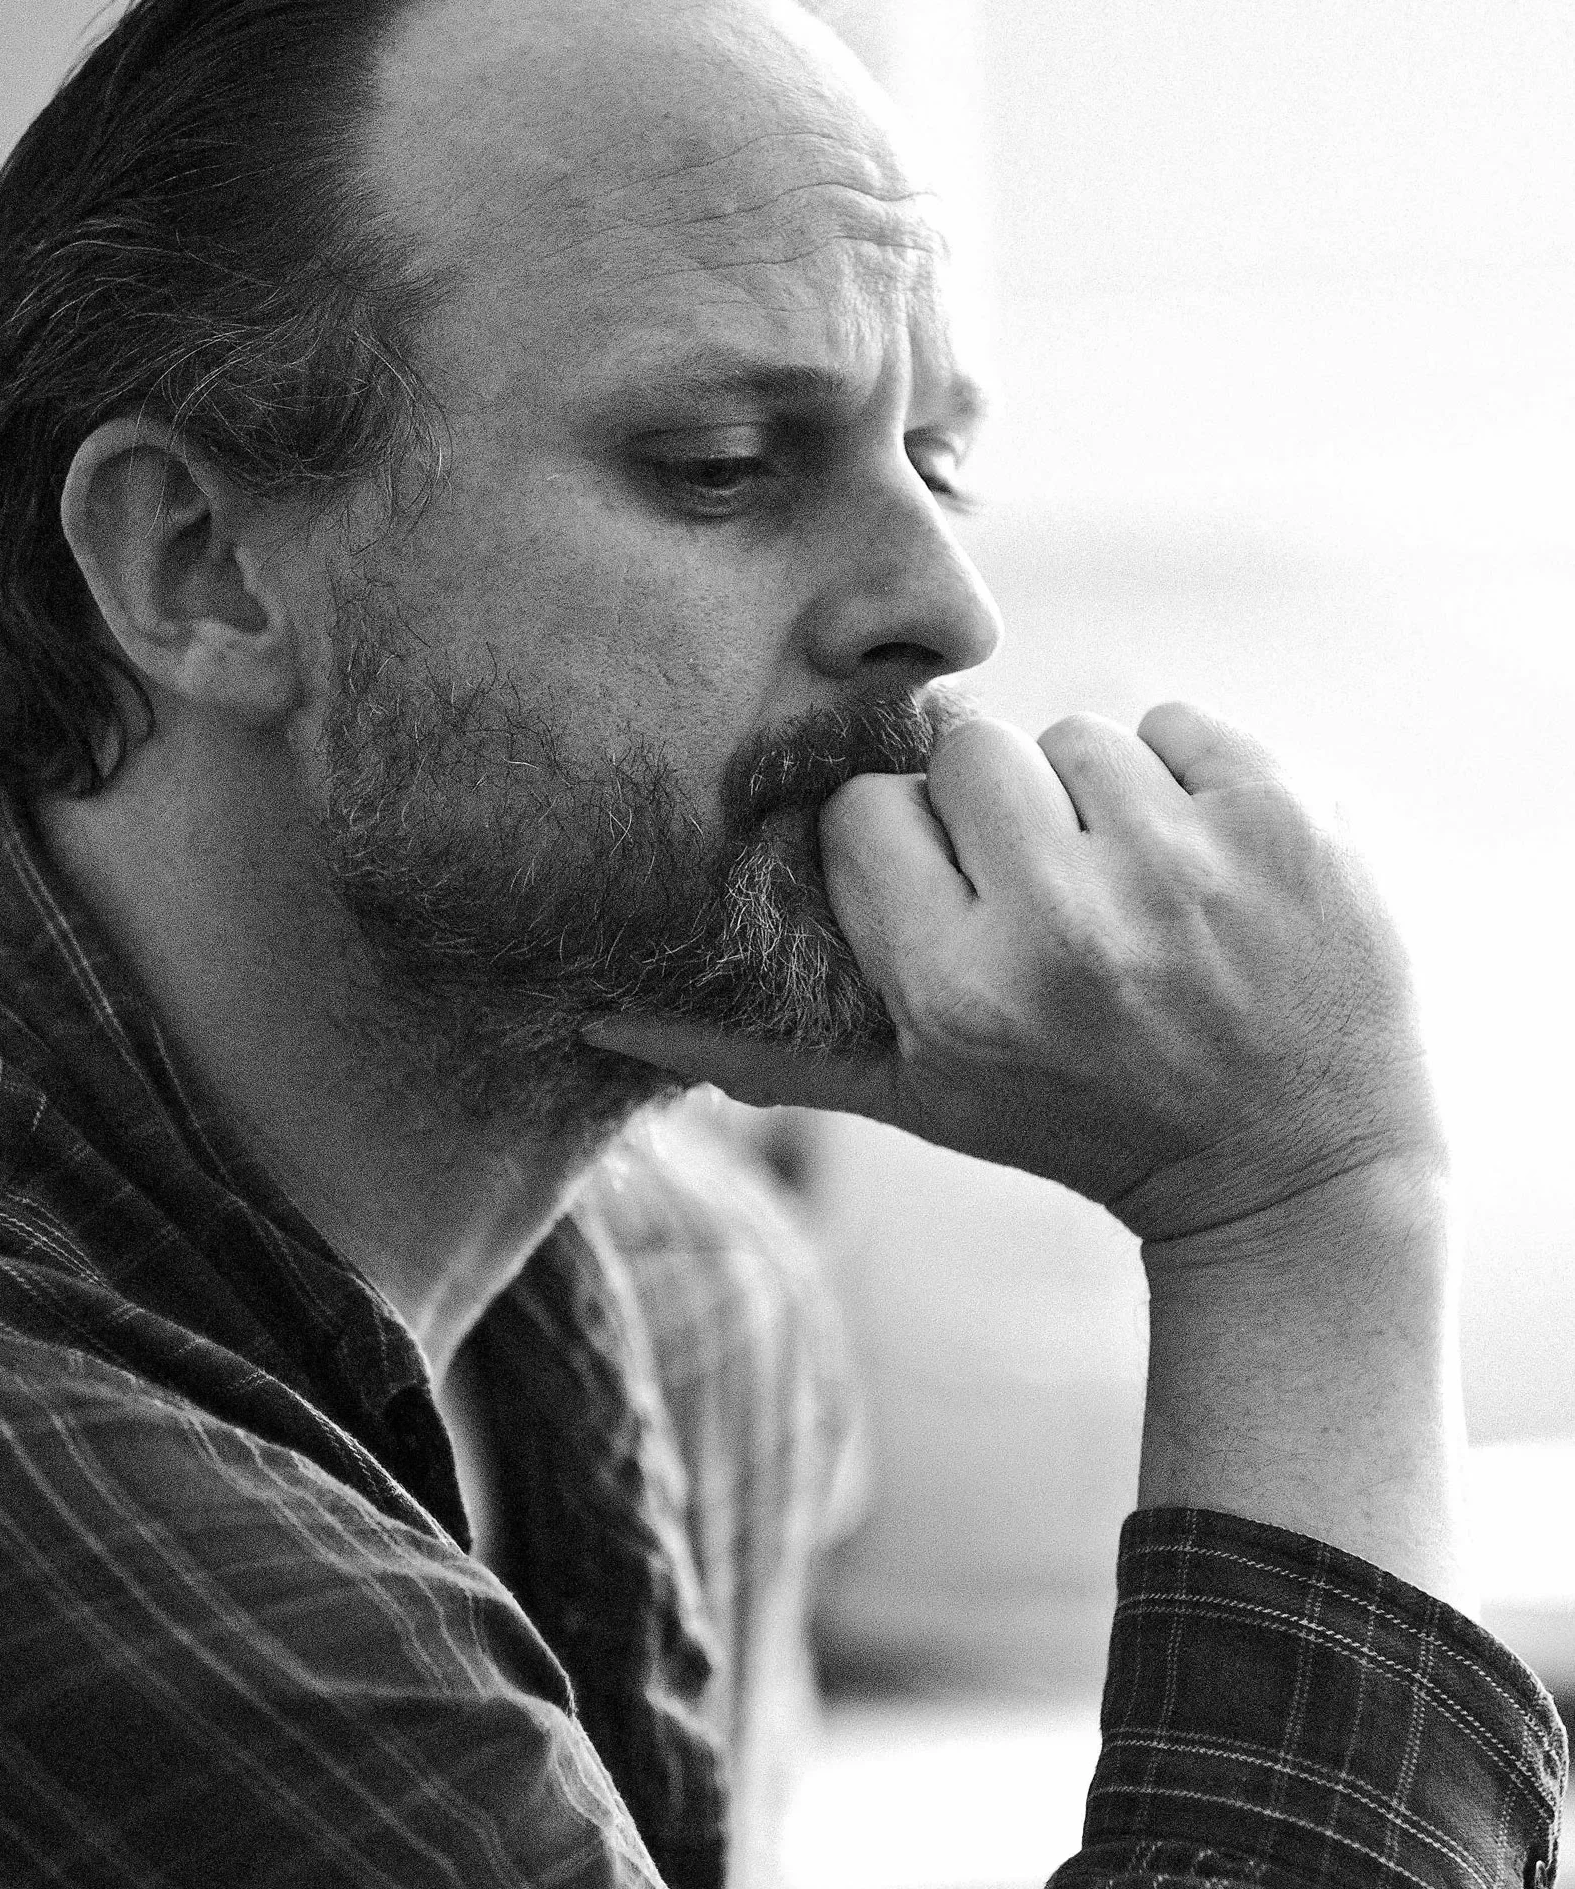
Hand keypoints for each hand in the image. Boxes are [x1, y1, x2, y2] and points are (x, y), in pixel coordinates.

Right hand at [589, 702, 1444, 1247]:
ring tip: (1137, 897)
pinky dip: (1190, 781)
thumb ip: (759, 1051)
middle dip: (1002, 812)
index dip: (903, 850)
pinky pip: (1180, 721)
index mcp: (958, 993)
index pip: (864, 813)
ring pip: (1077, 732)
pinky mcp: (1287, 821)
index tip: (954, 904)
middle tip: (1055, 897)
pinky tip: (1209, 874)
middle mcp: (1068, 928)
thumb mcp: (916, 1101)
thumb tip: (593, 1017)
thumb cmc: (1079, 1122)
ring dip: (1099, 800)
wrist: (1295, 1167)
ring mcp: (1188, 869)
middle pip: (967, 750)